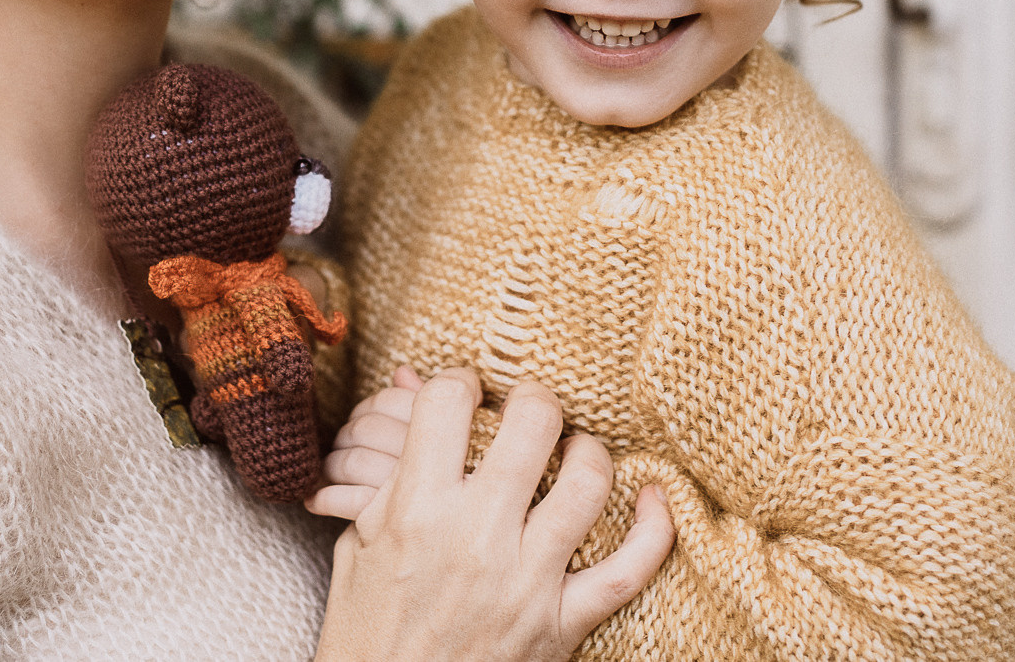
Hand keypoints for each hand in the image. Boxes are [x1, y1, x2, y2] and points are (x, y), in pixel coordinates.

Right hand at [314, 368, 673, 661]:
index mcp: (415, 511)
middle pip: (532, 424)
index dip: (459, 381)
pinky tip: (654, 498)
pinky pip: (629, 571)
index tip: (464, 392)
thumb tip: (412, 390)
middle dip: (533, 400)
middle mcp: (476, 538)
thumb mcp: (359, 546)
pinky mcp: (561, 625)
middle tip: (525, 410)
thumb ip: (393, 473)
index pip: (448, 402)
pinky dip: (656, 529)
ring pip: (588, 484)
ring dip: (587, 452)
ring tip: (573, 450)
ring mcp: (526, 582)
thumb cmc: (365, 634)